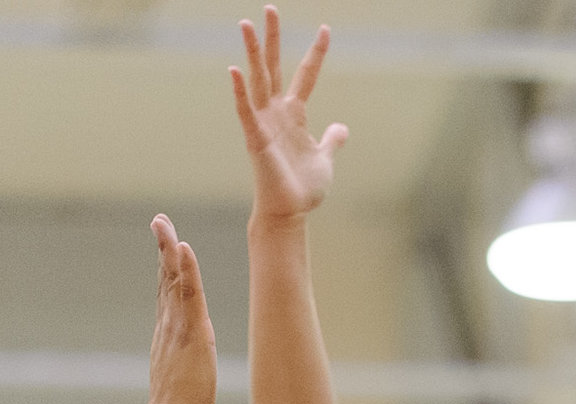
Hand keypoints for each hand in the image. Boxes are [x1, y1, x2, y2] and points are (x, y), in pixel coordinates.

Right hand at [145, 214, 215, 403]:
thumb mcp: (183, 383)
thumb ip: (182, 372)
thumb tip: (184, 377)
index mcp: (169, 336)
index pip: (168, 296)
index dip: (167, 270)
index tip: (166, 246)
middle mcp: (168, 326)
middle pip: (165, 280)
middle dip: (162, 249)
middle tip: (159, 221)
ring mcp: (177, 327)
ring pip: (172, 281)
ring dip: (169, 249)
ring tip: (164, 223)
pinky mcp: (190, 332)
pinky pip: (187, 294)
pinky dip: (185, 269)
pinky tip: (182, 247)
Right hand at [230, 8, 347, 219]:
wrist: (291, 212)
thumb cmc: (304, 187)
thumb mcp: (325, 158)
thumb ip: (332, 139)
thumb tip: (342, 127)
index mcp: (295, 114)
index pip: (306, 75)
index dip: (316, 53)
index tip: (326, 29)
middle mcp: (276, 112)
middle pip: (275, 67)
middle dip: (273, 38)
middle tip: (270, 7)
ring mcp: (264, 122)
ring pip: (257, 80)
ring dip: (252, 52)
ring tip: (246, 24)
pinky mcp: (255, 138)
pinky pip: (245, 111)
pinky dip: (239, 92)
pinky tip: (233, 70)